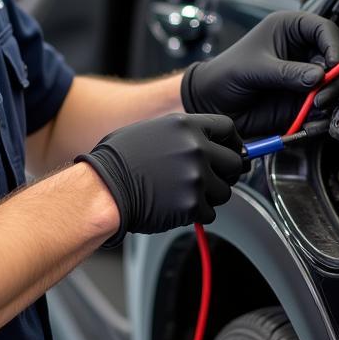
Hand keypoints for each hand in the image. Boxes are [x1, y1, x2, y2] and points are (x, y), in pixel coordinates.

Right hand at [77, 113, 243, 246]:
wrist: (104, 189)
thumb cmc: (119, 161)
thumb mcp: (153, 130)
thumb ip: (184, 135)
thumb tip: (209, 144)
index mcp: (186, 126)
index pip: (228, 129)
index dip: (230, 142)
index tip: (229, 151)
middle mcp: (196, 148)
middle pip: (234, 162)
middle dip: (224, 172)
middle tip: (208, 178)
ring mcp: (196, 177)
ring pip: (225, 191)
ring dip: (210, 195)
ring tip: (183, 192)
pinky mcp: (192, 204)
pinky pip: (210, 212)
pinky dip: (197, 213)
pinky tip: (176, 205)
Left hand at [181, 11, 338, 136]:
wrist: (212, 102)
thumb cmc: (226, 72)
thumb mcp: (254, 68)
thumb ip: (286, 72)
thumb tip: (318, 77)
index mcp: (290, 30)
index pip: (324, 29)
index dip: (334, 45)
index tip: (335, 63)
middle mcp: (301, 53)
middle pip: (335, 61)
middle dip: (334, 78)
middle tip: (322, 94)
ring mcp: (303, 78)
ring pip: (333, 86)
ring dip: (330, 99)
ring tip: (315, 107)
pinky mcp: (302, 102)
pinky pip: (321, 110)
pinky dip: (320, 118)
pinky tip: (310, 122)